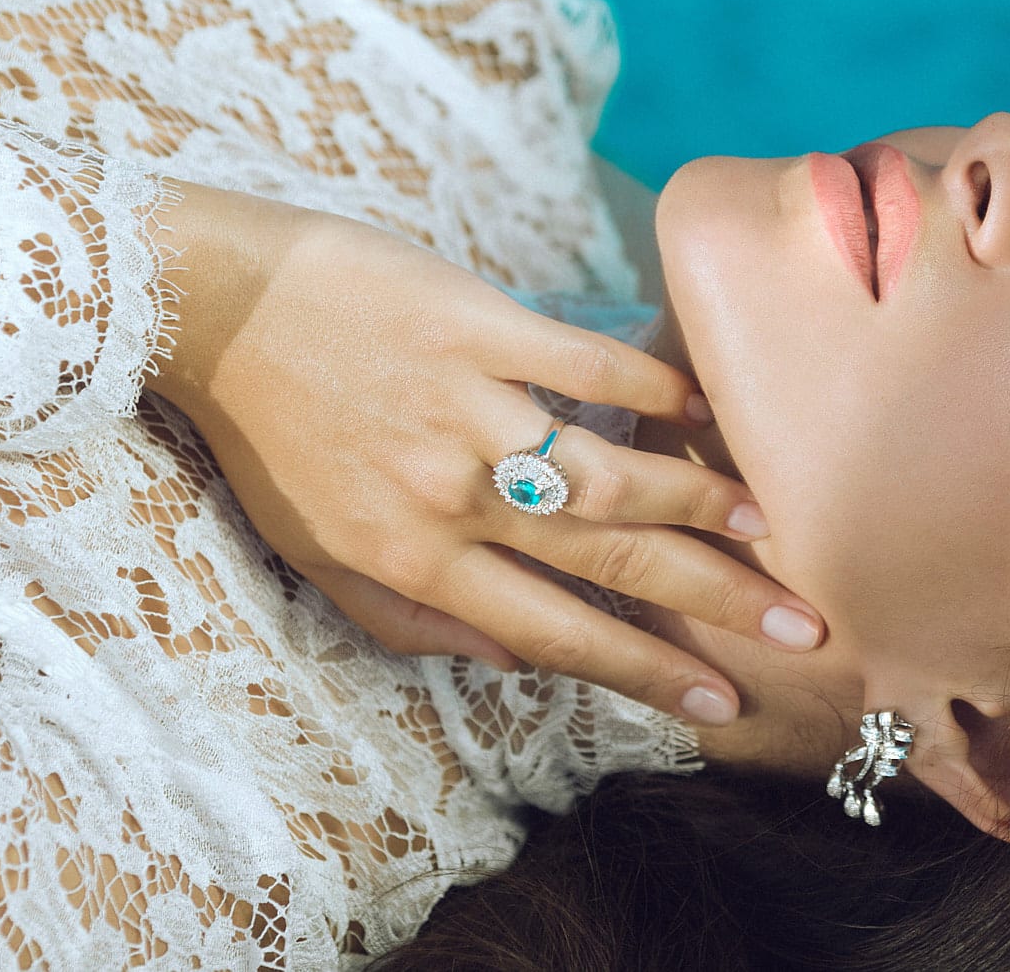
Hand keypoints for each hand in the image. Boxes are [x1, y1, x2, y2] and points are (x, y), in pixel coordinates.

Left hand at [145, 178, 825, 726]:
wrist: (210, 306)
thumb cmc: (264, 432)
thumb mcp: (313, 552)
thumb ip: (407, 617)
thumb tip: (503, 658)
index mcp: (413, 558)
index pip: (553, 632)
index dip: (643, 671)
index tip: (720, 702)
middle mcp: (451, 494)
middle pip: (606, 558)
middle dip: (711, 599)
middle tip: (798, 626)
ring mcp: (467, 406)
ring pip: (608, 468)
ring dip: (698, 499)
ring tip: (769, 524)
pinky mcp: (475, 323)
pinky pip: (583, 360)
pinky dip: (649, 385)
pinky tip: (702, 410)